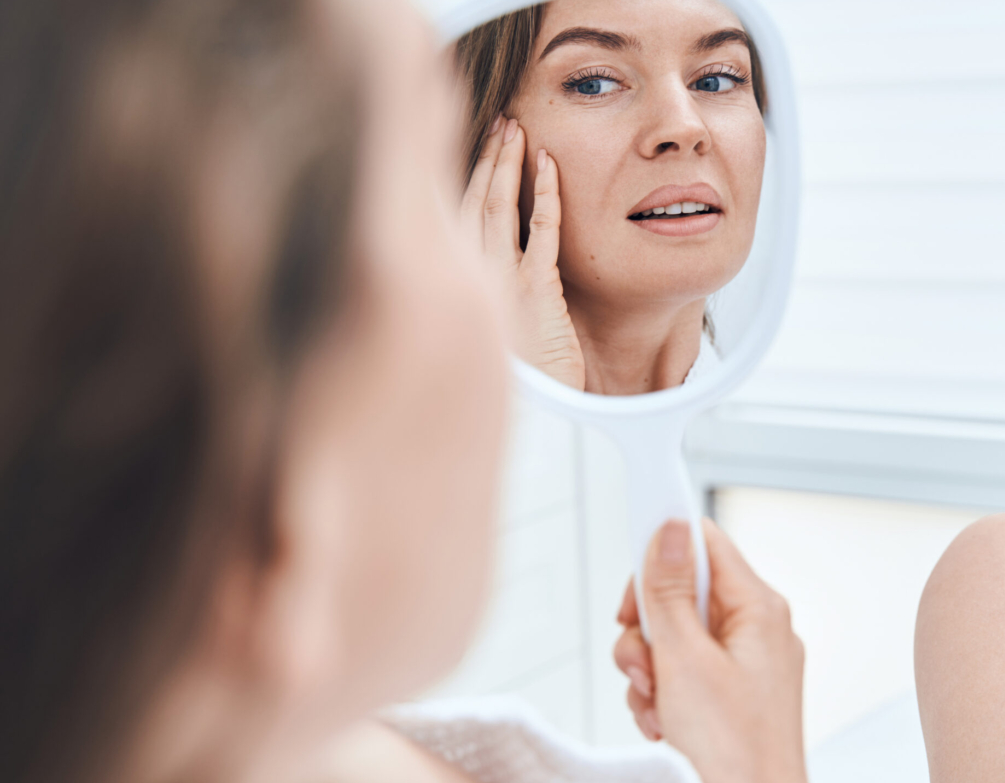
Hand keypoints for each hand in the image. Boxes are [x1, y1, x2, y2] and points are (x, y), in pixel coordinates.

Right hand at [461, 116, 583, 388]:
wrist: (537, 430)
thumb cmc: (518, 391)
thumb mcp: (490, 344)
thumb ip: (478, 306)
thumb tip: (475, 280)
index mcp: (452, 291)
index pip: (447, 220)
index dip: (459, 177)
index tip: (468, 145)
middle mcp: (468, 283)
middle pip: (468, 203)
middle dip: (483, 159)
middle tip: (496, 123)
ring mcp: (502, 285)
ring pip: (498, 209)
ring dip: (508, 165)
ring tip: (515, 129)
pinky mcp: (539, 293)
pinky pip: (542, 231)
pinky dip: (545, 194)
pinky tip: (549, 165)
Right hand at [614, 519, 807, 782]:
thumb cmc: (735, 750)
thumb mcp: (684, 658)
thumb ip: (669, 590)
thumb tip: (669, 528)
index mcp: (757, 608)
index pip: (705, 543)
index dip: (662, 554)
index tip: (633, 581)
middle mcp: (755, 629)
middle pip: (681, 594)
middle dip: (647, 631)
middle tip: (643, 663)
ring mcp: (744, 663)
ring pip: (674, 637)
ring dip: (649, 670)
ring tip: (657, 704)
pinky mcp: (731, 693)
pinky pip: (682, 672)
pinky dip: (663, 695)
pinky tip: (664, 723)